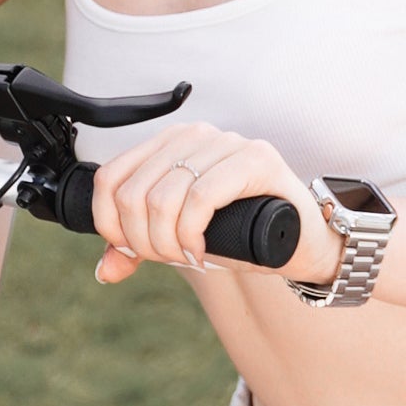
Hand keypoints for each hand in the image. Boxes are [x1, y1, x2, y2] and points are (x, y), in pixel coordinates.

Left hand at [86, 120, 342, 291]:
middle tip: (169, 259)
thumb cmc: (241, 233)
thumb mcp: (180, 239)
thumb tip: (105, 269)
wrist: (299, 243)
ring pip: (163, 197)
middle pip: (133, 192)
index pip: (110, 177)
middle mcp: (194, 136)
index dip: (109, 223)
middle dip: (142, 241)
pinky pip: (201, 197)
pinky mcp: (257, 159)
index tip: (132, 251)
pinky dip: (192, 234)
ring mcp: (226, 143)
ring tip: (187, 257)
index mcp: (168, 144)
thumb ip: (141, 248)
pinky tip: (201, 252)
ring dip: (167, 243)